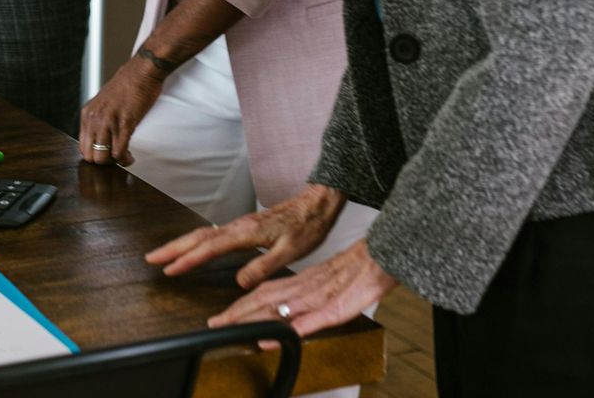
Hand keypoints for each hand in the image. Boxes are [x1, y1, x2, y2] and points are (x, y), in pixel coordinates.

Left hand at [78, 57, 165, 166]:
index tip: (106, 155)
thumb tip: (100, 136)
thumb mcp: (104, 101)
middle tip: (115, 159)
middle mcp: (94, 118)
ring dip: (114, 162)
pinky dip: (125, 159)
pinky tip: (129, 157)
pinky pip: (119, 152)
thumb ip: (99, 118)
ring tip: (124, 158)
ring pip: (103, 157)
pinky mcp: (124, 124)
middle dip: (103, 162)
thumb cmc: (127, 85)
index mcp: (87, 113)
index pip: (82, 146)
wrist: (141, 71)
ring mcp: (108, 122)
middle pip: (90, 155)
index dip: (95, 155)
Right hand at [146, 184, 346, 286]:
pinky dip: (196, 242)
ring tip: (163, 255)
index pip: (209, 248)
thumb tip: (239, 281)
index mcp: (246, 232)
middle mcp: (238, 227)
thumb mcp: (290, 251)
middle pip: (198, 237)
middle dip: (173, 248)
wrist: (316, 204)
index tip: (169, 270)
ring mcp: (239, 225)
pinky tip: (193, 249)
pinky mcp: (243, 227)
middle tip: (151, 259)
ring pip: (202, 234)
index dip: (188, 260)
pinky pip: (212, 234)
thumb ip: (264, 266)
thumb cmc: (306, 226)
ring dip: (181, 244)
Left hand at [206, 240, 396, 338]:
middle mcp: (303, 289)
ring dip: (254, 320)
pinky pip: (310, 320)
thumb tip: (280, 315)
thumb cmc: (354, 272)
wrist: (379, 257)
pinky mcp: (334, 308)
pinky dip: (292, 328)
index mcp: (300, 283)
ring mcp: (317, 298)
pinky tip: (278, 336)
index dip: (240, 307)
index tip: (220, 318)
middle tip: (214, 324)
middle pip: (264, 301)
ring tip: (231, 327)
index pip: (263, 295)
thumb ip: (301, 297)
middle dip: (237, 314)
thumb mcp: (324, 284)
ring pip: (280, 309)